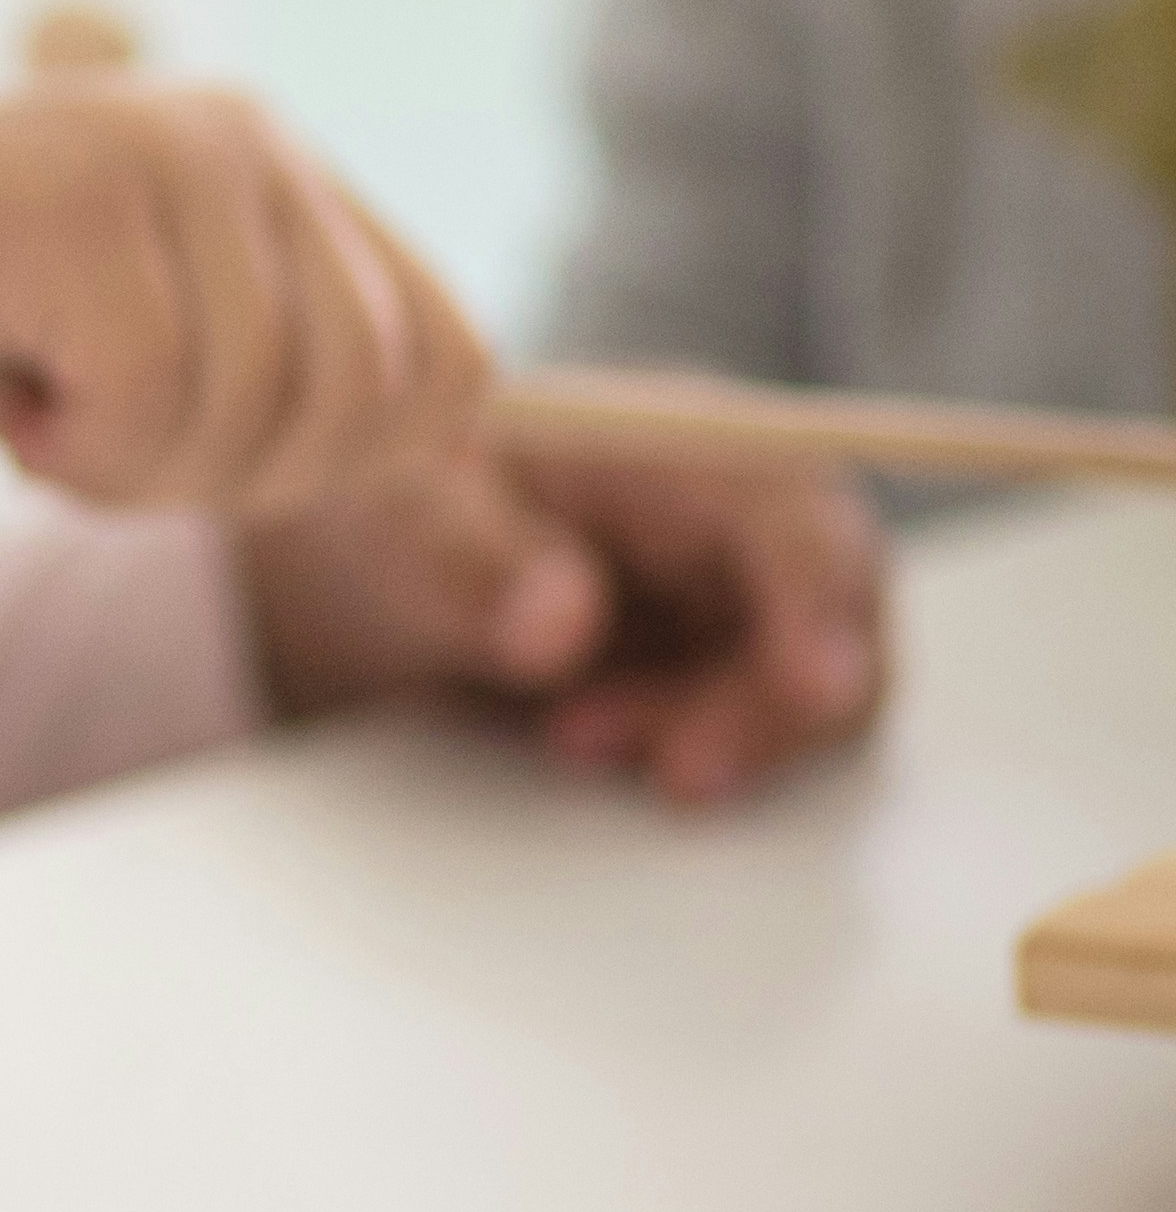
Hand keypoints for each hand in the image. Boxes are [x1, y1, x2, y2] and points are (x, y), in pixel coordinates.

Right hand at [0, 80, 484, 601]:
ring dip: (142, 469)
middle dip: (242, 474)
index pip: (450, 360)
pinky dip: (72, 447)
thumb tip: (468, 445)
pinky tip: (0, 399)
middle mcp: (246, 134)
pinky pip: (151, 398)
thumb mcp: (172, 344)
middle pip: (372, 395)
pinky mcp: (74, 200)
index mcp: (284, 164)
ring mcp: (162, 154)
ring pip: (262, 406)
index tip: (213, 457)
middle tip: (107, 445)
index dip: (356, 459)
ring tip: (45, 417)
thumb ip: (303, 367)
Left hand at [238, 443, 891, 798]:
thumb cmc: (391, 507)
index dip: (822, 597)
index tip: (815, 688)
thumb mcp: (398, 523)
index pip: (796, 509)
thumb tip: (561, 624)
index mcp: (671, 439)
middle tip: (667, 772)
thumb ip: (473, 563)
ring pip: (811, 691)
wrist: (370, 563)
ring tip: (566, 739)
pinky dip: (692, 750)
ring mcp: (744, 584)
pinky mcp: (732, 654)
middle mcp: (735, 507)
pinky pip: (762, 724)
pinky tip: (578, 740)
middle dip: (770, 708)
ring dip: (715, 736)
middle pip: (840, 614)